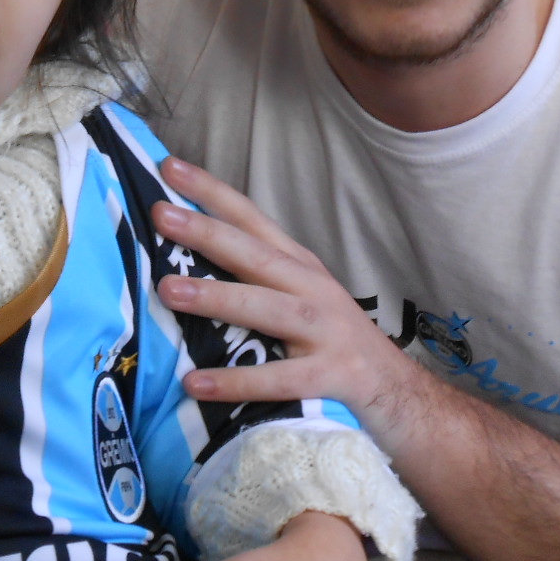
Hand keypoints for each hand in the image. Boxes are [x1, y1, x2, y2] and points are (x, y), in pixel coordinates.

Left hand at [151, 158, 417, 443]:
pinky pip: (278, 379)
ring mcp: (326, 332)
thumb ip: (255, 280)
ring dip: (218, 297)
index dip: (211, 192)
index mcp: (298, 266)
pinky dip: (236, 381)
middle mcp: (312, 289)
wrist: (399, 393)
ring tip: (168, 290)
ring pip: (267, 308)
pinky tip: (194, 383)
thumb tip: (182, 263)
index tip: (167, 167)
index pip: (251, 219)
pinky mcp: (332, 377)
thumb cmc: (334, 343)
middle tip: (160, 214)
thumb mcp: (300, 300)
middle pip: (256, 254)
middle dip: (208, 232)